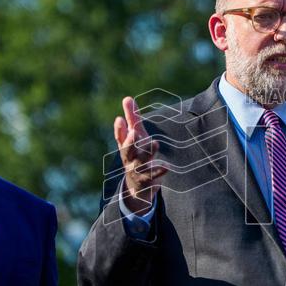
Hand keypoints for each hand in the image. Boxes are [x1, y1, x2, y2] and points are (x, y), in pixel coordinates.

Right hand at [115, 96, 166, 213]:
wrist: (137, 187)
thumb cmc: (137, 155)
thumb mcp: (135, 137)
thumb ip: (132, 118)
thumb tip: (127, 98)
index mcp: (126, 147)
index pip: (120, 137)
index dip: (119, 129)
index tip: (120, 119)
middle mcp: (129, 159)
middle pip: (127, 151)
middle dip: (130, 142)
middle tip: (134, 133)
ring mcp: (137, 170)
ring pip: (140, 162)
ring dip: (147, 153)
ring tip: (155, 143)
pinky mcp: (147, 181)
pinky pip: (152, 177)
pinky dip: (158, 172)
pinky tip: (166, 167)